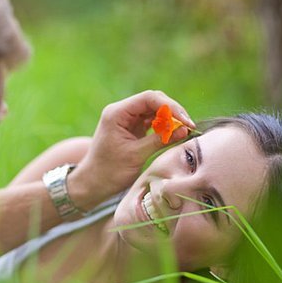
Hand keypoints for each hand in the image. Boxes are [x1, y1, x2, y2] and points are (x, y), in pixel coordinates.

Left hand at [68, 90, 194, 209]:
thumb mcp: (136, 155)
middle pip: (153, 101)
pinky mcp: (132, 128)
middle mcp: (121, 112)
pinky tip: (173, 135)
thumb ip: (160, 140)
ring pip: (154, 111)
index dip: (170, 107)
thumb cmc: (109, 171)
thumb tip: (185, 130)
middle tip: (188, 127)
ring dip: (170, 120)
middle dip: (172, 112)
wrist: (92, 183)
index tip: (185, 121)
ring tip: (184, 131)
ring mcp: (126, 119)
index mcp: (117, 113)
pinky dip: (163, 127)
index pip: (149, 98)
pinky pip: (152, 121)